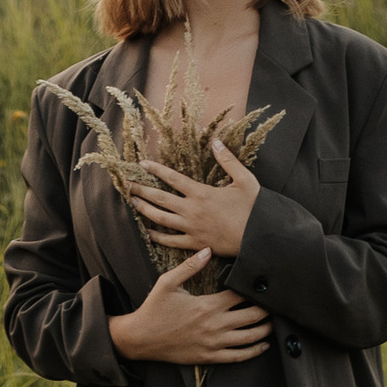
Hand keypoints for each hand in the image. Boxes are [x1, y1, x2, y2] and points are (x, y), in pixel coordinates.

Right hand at [108, 255, 274, 366]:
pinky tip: (263, 345)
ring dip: (265, 329)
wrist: (141, 339)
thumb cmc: (154, 309)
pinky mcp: (210, 357)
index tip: (264, 284)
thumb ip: (190, 266)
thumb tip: (207, 250)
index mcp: (207, 305)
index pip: (240, 295)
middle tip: (277, 303)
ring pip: (249, 338)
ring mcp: (214, 343)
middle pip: (252, 317)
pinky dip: (254, 351)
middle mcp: (214, 325)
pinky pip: (238, 356)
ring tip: (275, 322)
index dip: (254, 289)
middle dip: (267, 309)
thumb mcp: (168, 282)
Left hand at [127, 137, 261, 259]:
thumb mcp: (245, 179)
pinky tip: (148, 233)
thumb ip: (228, 160)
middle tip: (126, 184)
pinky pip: (171, 241)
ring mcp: (192, 229)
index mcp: (202, 193)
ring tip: (133, 203)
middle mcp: (192, 210)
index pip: (173, 178)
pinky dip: (158, 237)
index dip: (156, 170)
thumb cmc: (254, 208)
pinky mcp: (196, 244)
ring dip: (145, 210)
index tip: (142, 164)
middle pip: (160, 199)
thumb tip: (216, 142)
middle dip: (141, 190)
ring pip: (161, 220)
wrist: (259, 237)